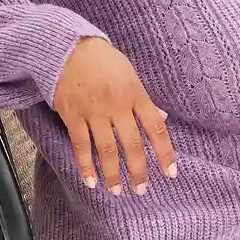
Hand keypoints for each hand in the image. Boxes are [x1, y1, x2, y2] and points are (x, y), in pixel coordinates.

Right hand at [53, 36, 177, 194]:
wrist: (69, 48)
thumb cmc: (104, 61)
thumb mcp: (131, 75)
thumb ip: (145, 100)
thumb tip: (162, 119)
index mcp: (135, 94)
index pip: (156, 127)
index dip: (164, 152)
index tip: (170, 173)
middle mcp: (117, 105)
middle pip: (132, 144)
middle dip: (138, 170)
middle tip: (141, 190)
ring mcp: (94, 111)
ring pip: (106, 150)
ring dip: (112, 174)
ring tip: (116, 191)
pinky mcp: (73, 115)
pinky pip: (80, 145)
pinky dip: (85, 165)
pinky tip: (91, 181)